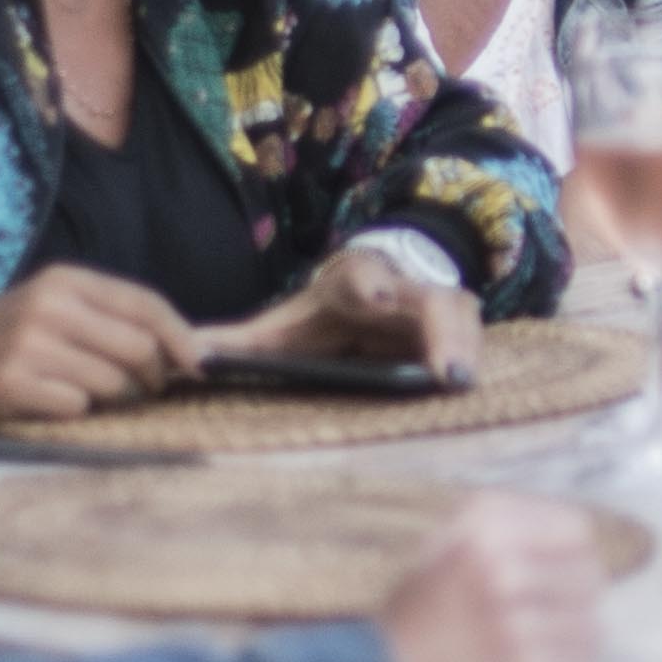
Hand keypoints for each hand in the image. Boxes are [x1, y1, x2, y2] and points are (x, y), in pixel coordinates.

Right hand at [0, 266, 197, 426]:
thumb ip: (109, 317)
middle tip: (145, 389)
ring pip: (111, 383)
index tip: (199, 364)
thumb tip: (184, 347)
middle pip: (137, 348)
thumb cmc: (2, 335)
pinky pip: (76, 406)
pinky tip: (49, 400)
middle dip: (152, 376)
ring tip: (83, 391)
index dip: (181, 337)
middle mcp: (49, 306)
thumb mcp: (52, 304)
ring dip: (112, 398)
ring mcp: (28, 345)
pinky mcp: (10, 384)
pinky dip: (74, 410)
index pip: (145, 304)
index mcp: (65, 280)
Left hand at [220, 243, 482, 388]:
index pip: (359, 279)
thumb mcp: (284, 325)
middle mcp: (398, 286)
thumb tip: (188, 356)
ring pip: (457, 312)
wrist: (374, 284)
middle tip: (440, 367)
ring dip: (462, 343)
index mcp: (351, 285)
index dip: (368, 286)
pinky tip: (468, 382)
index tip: (372, 298)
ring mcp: (432, 301)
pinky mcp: (457, 322)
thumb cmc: (322, 315)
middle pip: (422, 298)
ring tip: (458, 380)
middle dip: (435, 327)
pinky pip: (472, 334)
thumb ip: (241, 341)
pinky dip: (473, 354)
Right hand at [377, 496, 603, 661]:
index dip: (572, 565)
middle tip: (543, 634)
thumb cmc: (411, 627)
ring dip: (568, 654)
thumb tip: (582, 544)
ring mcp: (509, 619)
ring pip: (588, 630)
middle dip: (572, 611)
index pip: (575, 533)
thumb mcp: (443, 554)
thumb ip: (505, 536)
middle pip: (588, 582)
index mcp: (481, 526)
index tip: (555, 587)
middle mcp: (497, 564)